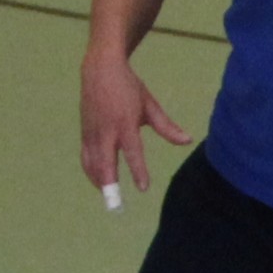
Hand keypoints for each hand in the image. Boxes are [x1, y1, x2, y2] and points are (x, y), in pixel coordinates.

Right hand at [79, 48, 190, 197]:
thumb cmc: (128, 87)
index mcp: (125, 122)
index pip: (132, 151)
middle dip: (109, 184)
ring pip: (92, 163)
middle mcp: (106, 129)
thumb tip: (188, 141)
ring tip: (109, 196)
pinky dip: (91, 171)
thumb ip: (167, 127)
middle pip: (105, 162)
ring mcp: (92, 131)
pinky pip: (86, 157)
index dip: (137, 171)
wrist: (100, 68)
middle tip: (115, 204)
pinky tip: (99, 183)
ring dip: (99, 181)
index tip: (143, 188)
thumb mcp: (150, 105)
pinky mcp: (84, 132)